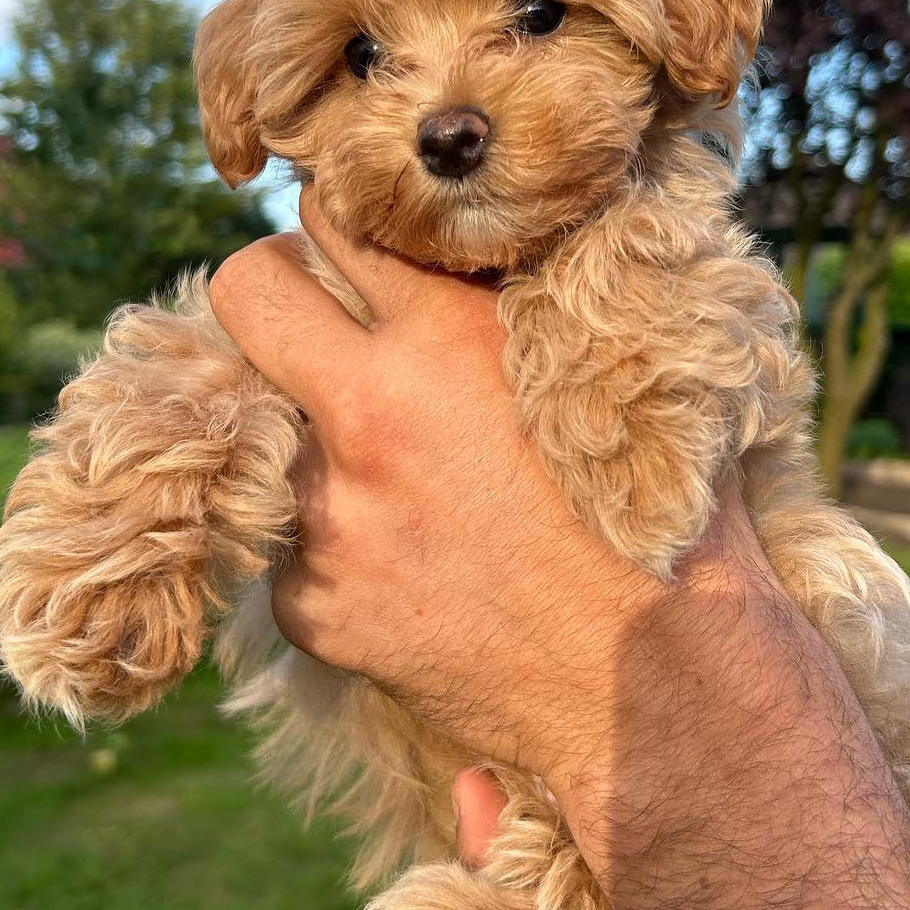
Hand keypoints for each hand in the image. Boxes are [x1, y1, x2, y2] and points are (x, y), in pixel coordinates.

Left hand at [208, 184, 669, 783]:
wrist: (660, 690)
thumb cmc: (665, 518)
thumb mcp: (603, 373)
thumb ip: (513, 305)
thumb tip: (470, 247)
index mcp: (447, 336)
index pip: (335, 219)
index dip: (345, 222)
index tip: (354, 240)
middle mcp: (369, 413)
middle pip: (245, 290)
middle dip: (271, 286)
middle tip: (310, 314)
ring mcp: (330, 514)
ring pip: (262, 423)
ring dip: (310, 430)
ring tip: (394, 469)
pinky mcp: (311, 604)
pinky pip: (288, 541)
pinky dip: (337, 545)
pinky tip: (416, 566)